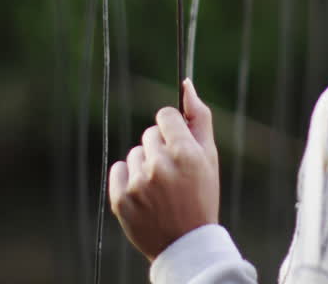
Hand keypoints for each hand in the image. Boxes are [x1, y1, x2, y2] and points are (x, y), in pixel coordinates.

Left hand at [108, 79, 219, 261]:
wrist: (185, 243)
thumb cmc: (201, 195)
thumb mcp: (208, 157)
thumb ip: (199, 117)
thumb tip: (186, 84)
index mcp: (186, 153)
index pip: (166, 115)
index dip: (173, 130)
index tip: (178, 146)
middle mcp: (160, 166)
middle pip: (150, 134)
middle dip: (160, 149)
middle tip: (173, 174)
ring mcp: (138, 183)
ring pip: (135, 152)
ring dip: (145, 164)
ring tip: (160, 188)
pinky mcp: (120, 198)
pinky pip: (119, 168)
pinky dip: (129, 178)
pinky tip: (144, 194)